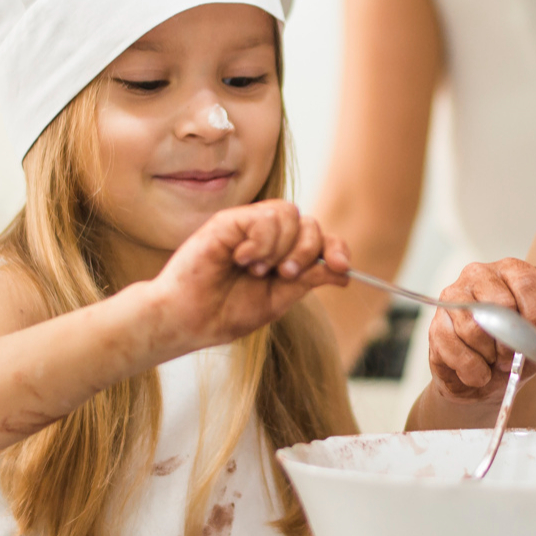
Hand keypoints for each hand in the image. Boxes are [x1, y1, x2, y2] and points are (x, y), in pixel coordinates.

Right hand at [143, 201, 348, 353]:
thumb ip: (309, 280)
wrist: (190, 321)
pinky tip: (243, 259)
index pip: (318, 238)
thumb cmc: (226, 312)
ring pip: (289, 214)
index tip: (341, 267)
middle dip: (306, 251)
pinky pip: (263, 217)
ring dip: (281, 247)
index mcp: (281, 254)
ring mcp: (247, 226)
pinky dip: (261, 242)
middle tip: (285, 275)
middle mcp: (267, 236)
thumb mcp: (278, 299)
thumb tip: (345, 272)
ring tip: (256, 270)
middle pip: (309, 223)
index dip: (335, 248)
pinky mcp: (228, 221)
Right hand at [427, 258, 535, 403]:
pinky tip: (478, 372)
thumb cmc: (520, 349)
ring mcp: (453, 296)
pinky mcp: (436, 323)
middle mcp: (479, 274)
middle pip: (499, 305)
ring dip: (490, 357)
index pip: (526, 281)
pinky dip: (471, 369)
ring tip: (494, 362)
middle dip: (512, 341)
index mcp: (511, 270)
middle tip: (514, 358)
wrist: (489, 382)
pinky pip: (453, 347)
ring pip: (474, 328)